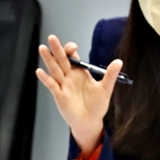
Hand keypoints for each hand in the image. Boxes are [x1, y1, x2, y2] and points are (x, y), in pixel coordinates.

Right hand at [36, 34, 122, 152]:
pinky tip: (40, 71)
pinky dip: (45, 79)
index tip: (72, 47)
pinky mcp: (59, 95)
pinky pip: (52, 85)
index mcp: (80, 72)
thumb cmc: (97, 106)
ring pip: (54, 70)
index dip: (70, 50)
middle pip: (61, 60)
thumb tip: (119, 61)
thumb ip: (110, 75)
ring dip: (48, 59)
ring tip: (42, 48)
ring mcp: (63, 85)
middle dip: (57, 49)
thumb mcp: (106, 89)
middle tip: (52, 37)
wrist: (90, 122)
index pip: (72, 57)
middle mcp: (70, 76)